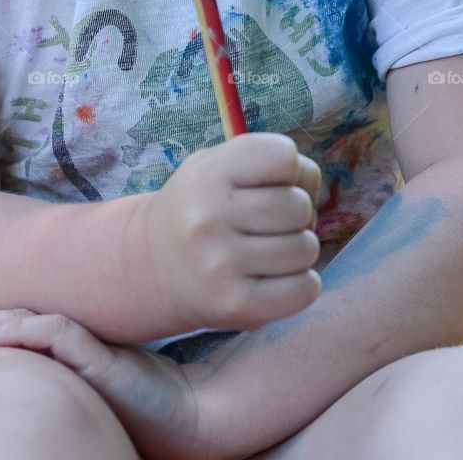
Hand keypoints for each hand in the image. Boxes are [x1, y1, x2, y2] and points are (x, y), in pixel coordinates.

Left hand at [0, 308, 216, 459]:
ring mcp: (83, 343)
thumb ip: (45, 390)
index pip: (1, 331)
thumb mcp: (77, 400)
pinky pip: (54, 335)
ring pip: (18, 323)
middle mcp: (66, 340)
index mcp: (58, 350)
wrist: (188, 419)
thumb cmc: (136, 414)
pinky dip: (20, 331)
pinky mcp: (100, 352)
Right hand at [143, 132, 322, 332]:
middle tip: (272, 222)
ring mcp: (220, 264)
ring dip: (299, 249)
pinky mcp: (235, 306)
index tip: (272, 182)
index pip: (283, 156)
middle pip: (299, 205)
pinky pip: (304, 290)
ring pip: (306, 248)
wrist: (151, 266)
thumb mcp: (218, 166)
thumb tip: (312, 189)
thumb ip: (267, 163)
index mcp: (208, 173)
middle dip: (298, 213)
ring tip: (271, 249)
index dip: (291, 169)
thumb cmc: (202, 208)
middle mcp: (209, 217)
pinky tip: (278, 277)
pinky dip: (302, 284)